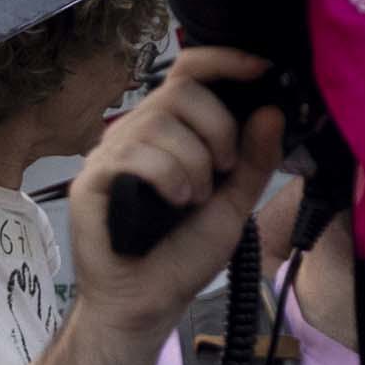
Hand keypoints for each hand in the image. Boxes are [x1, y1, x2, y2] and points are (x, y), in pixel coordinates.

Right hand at [64, 47, 285, 343]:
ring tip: (195, 198)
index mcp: (171, 130)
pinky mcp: (92, 180)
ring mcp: (110, 154)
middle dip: (217, 128)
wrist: (145, 303)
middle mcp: (137, 132)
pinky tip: (175, 202)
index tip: (261, 68)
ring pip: (159, 121)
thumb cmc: (183, 254)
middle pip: (180, 90)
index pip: (191, 71)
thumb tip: (271, 110)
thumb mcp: (235, 204)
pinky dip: (167, 175)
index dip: (225, 60)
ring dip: (193, 161)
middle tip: (224, 170)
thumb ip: (255, 159)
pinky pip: (134, 153)